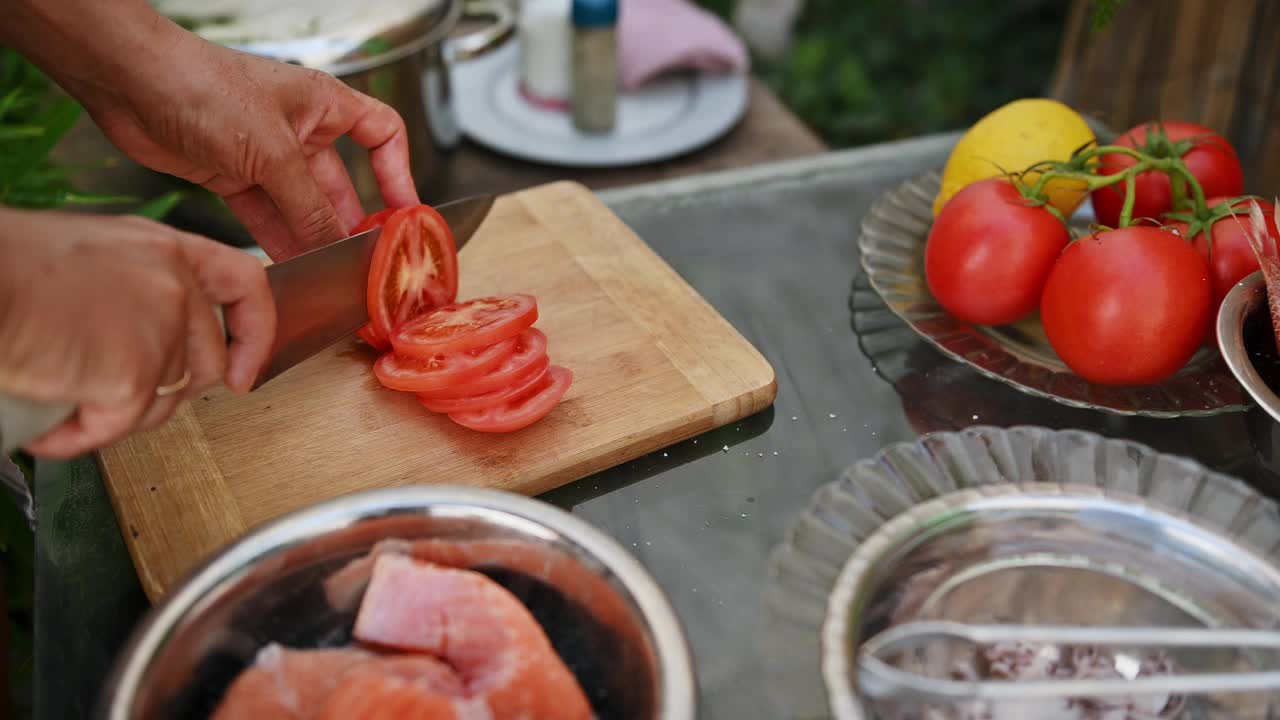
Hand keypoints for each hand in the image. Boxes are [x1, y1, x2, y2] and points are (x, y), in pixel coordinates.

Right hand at [0, 208, 274, 457]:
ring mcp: (159, 332)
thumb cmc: (11, 267)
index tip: (244, 369)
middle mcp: (173, 287)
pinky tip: (51, 428)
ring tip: (67, 398)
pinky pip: (119, 427)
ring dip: (119, 415)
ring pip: (166, 403)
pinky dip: (81, 437)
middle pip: (206, 363)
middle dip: (164, 391)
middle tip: (113, 392)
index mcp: (166, 250)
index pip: (244, 284)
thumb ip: (136, 286)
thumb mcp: (93, 256)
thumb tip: (148, 331)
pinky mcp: (132, 376)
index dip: (255, 333)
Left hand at [80, 28, 419, 260]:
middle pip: (341, 183)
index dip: (398, 173)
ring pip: (302, 206)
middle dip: (351, 223)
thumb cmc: (203, 86)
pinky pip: (267, 216)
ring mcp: (264, 155)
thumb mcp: (274, 153)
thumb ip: (311, 206)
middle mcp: (298, 128)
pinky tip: (289, 266)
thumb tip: (338, 246)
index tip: (405, 213)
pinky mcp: (231, 176)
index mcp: (323, 104)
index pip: (382, 134)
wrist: (128, 83)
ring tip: (328, 275)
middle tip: (364, 262)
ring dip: (313, 240)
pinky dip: (278, 241)